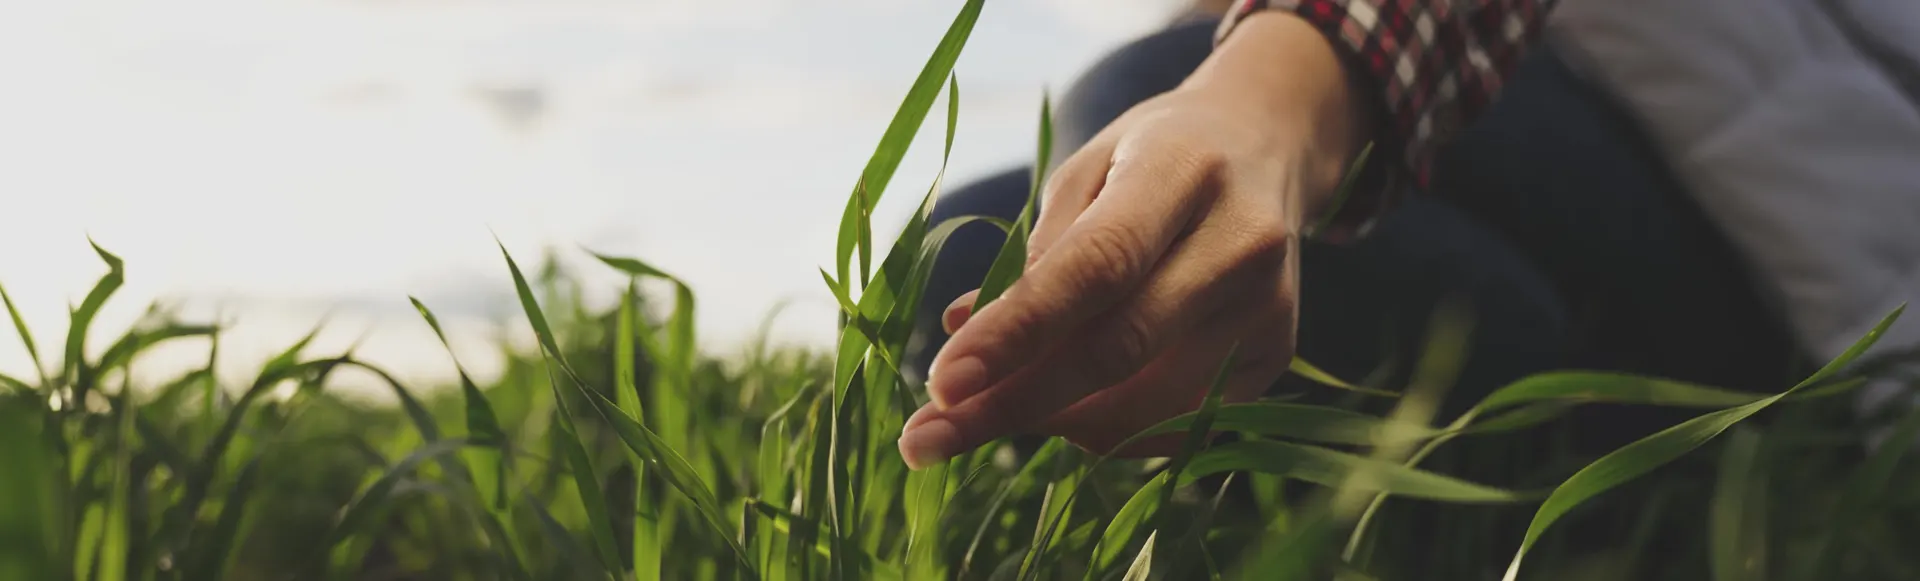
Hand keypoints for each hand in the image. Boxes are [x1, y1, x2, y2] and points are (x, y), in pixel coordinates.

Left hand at [898, 12, 1367, 467]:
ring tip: (978, 417)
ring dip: (1048, 423)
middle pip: (1119, 349)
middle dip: (1012, 403)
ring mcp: (1267, 310)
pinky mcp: (1276, 357)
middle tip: (925, 439)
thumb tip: (962, 336)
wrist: (1266, 148)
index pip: (1095, 268)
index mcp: (1184, 172)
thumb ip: (1035, 254)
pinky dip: (1101, 429)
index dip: (1015, 333)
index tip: (940, 383)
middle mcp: (1241, 245)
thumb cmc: (1152, 157)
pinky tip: (1055, 408)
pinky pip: (1173, 424)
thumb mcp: (1086, 169)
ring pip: (1144, 405)